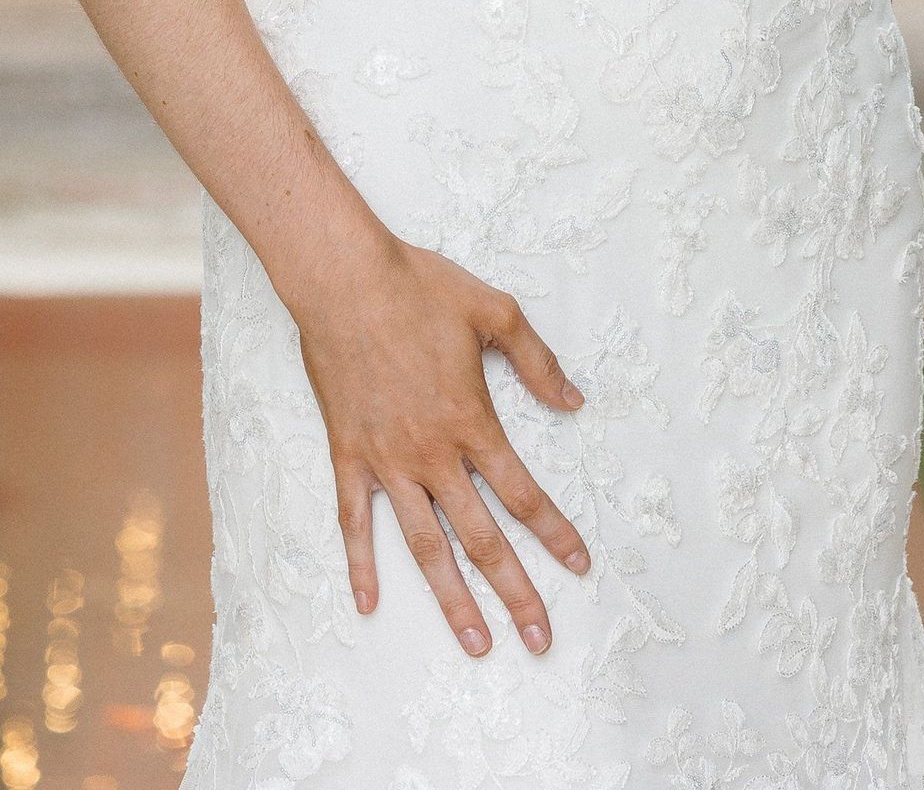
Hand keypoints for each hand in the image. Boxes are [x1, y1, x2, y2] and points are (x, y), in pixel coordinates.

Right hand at [295, 230, 590, 656]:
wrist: (344, 279)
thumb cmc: (418, 288)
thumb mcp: (494, 311)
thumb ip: (537, 361)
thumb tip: (573, 402)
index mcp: (472, 422)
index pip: (523, 495)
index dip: (556, 534)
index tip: (579, 566)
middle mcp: (433, 455)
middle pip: (481, 538)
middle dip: (515, 593)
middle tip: (539, 639)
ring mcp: (388, 461)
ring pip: (424, 546)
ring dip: (451, 599)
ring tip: (475, 644)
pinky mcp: (348, 456)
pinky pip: (354, 522)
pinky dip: (361, 564)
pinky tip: (369, 604)